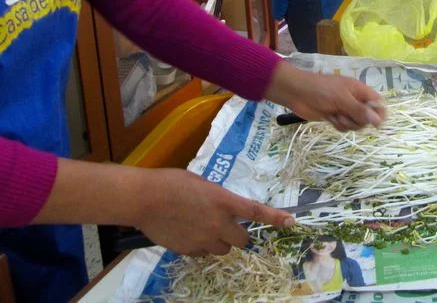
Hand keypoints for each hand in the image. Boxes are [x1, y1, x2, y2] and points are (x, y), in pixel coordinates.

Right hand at [134, 168, 293, 254]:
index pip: (255, 211)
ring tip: (203, 227)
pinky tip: (188, 232)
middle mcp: (218, 222)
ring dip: (220, 241)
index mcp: (223, 201)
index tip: (291, 222)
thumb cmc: (172, 182)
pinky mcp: (189, 250)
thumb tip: (224, 208)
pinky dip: (201, 246)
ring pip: (224, 249)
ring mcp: (203, 239)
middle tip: (228, 225)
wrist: (145, 199)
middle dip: (238, 234)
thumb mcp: (201, 184)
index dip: (275, 217)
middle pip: (242, 239)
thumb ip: (217, 198)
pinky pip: (204, 253)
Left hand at [265, 62, 385, 130]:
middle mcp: (355, 100)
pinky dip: (338, 125)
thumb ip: (360, 110)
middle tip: (345, 115)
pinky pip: (345, 127)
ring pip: (356, 124)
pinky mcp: (335, 117)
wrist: (297, 93)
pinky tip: (329, 118)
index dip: (379, 113)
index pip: (378, 103)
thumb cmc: (321, 90)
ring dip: (346, 123)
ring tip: (334, 115)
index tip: (376, 124)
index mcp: (359, 90)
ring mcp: (345, 109)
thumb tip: (379, 121)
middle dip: (358, 120)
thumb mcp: (342, 99)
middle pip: (367, 117)